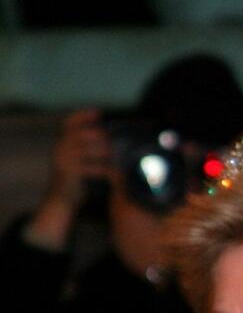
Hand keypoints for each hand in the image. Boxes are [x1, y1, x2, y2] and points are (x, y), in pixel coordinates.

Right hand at [24, 109, 111, 249]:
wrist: (61, 200)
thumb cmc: (75, 179)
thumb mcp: (79, 160)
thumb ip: (89, 148)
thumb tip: (111, 138)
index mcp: (62, 143)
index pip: (68, 123)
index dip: (82, 116)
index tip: (98, 112)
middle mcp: (59, 149)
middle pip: (79, 133)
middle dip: (98, 135)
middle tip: (112, 141)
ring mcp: (63, 161)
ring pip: (84, 149)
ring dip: (102, 151)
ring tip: (114, 156)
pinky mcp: (69, 174)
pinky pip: (88, 167)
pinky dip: (102, 169)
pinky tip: (112, 172)